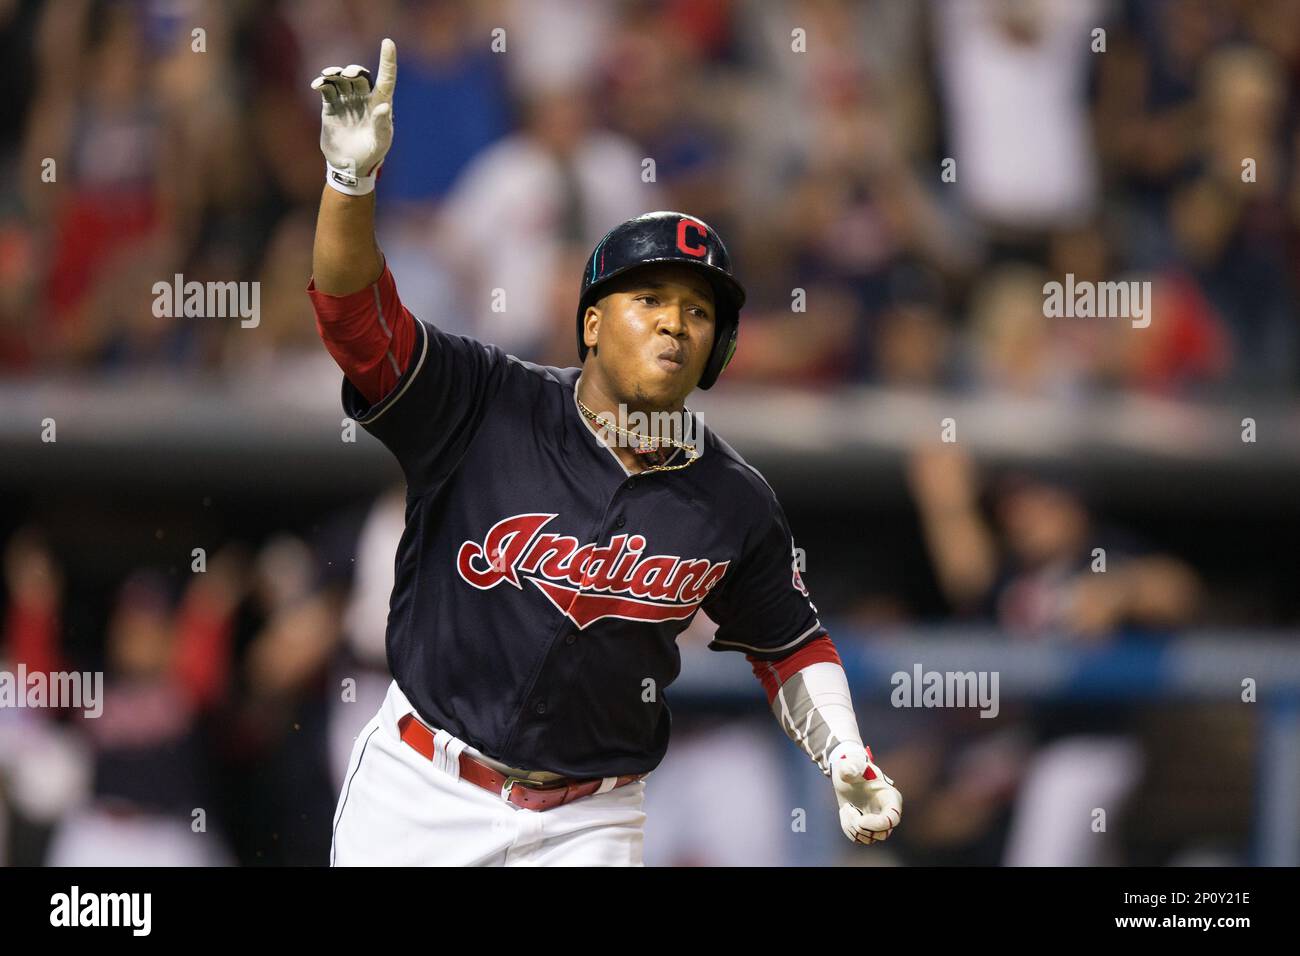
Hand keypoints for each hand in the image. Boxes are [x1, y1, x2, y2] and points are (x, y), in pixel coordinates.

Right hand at [312, 38, 396, 192]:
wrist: (350, 166)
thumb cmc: (371, 154)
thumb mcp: (380, 143)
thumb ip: (382, 126)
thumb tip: (384, 108)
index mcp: (381, 104)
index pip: (386, 78)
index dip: (388, 60)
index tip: (388, 42)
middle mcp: (364, 99)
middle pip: (359, 75)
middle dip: (353, 70)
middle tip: (347, 75)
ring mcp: (347, 101)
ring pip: (341, 79)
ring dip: (335, 74)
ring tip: (328, 76)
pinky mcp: (331, 107)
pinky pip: (327, 90)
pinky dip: (322, 84)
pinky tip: (318, 84)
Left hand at [831, 742, 901, 844]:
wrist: (845, 774)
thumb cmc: (852, 767)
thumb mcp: (851, 764)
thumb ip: (851, 767)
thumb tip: (850, 771)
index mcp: (890, 797)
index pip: (893, 819)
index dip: (878, 824)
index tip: (861, 820)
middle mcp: (888, 812)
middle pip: (882, 834)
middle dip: (860, 826)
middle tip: (848, 808)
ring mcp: (878, 822)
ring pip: (869, 838)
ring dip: (852, 826)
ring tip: (846, 808)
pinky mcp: (868, 828)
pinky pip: (859, 839)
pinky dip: (848, 829)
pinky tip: (845, 813)